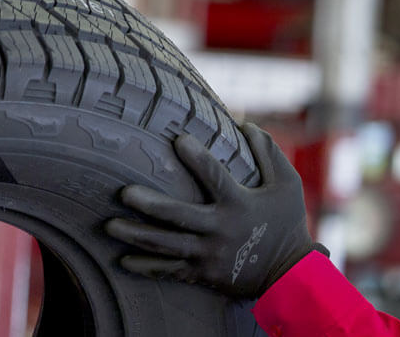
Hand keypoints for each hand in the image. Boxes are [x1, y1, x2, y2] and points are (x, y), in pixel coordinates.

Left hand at [105, 122, 326, 298]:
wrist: (289, 275)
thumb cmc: (287, 223)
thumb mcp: (287, 185)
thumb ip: (268, 153)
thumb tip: (247, 124)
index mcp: (239, 204)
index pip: (214, 176)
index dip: (196, 157)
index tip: (178, 139)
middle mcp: (219, 230)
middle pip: (177, 217)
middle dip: (149, 205)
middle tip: (123, 193)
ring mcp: (208, 255)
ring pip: (165, 246)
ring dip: (135, 236)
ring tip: (109, 225)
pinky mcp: (202, 273)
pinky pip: (168, 270)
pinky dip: (145, 267)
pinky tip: (123, 259)